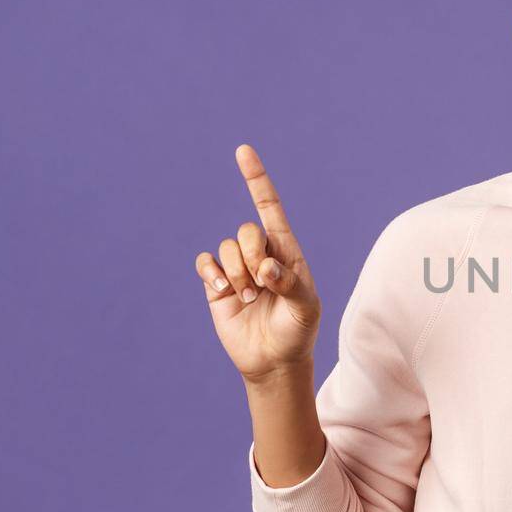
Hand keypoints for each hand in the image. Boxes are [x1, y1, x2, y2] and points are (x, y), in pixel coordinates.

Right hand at [195, 144, 321, 382]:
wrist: (274, 360)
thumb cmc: (298, 330)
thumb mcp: (305, 308)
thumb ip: (291, 284)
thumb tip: (267, 268)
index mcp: (287, 251)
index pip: (270, 207)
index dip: (256, 179)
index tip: (243, 151)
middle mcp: (261, 253)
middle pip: (246, 231)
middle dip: (252, 257)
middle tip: (262, 287)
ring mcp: (238, 268)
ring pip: (226, 249)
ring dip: (237, 275)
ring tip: (250, 299)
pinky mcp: (218, 284)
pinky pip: (205, 263)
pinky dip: (212, 274)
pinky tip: (224, 291)